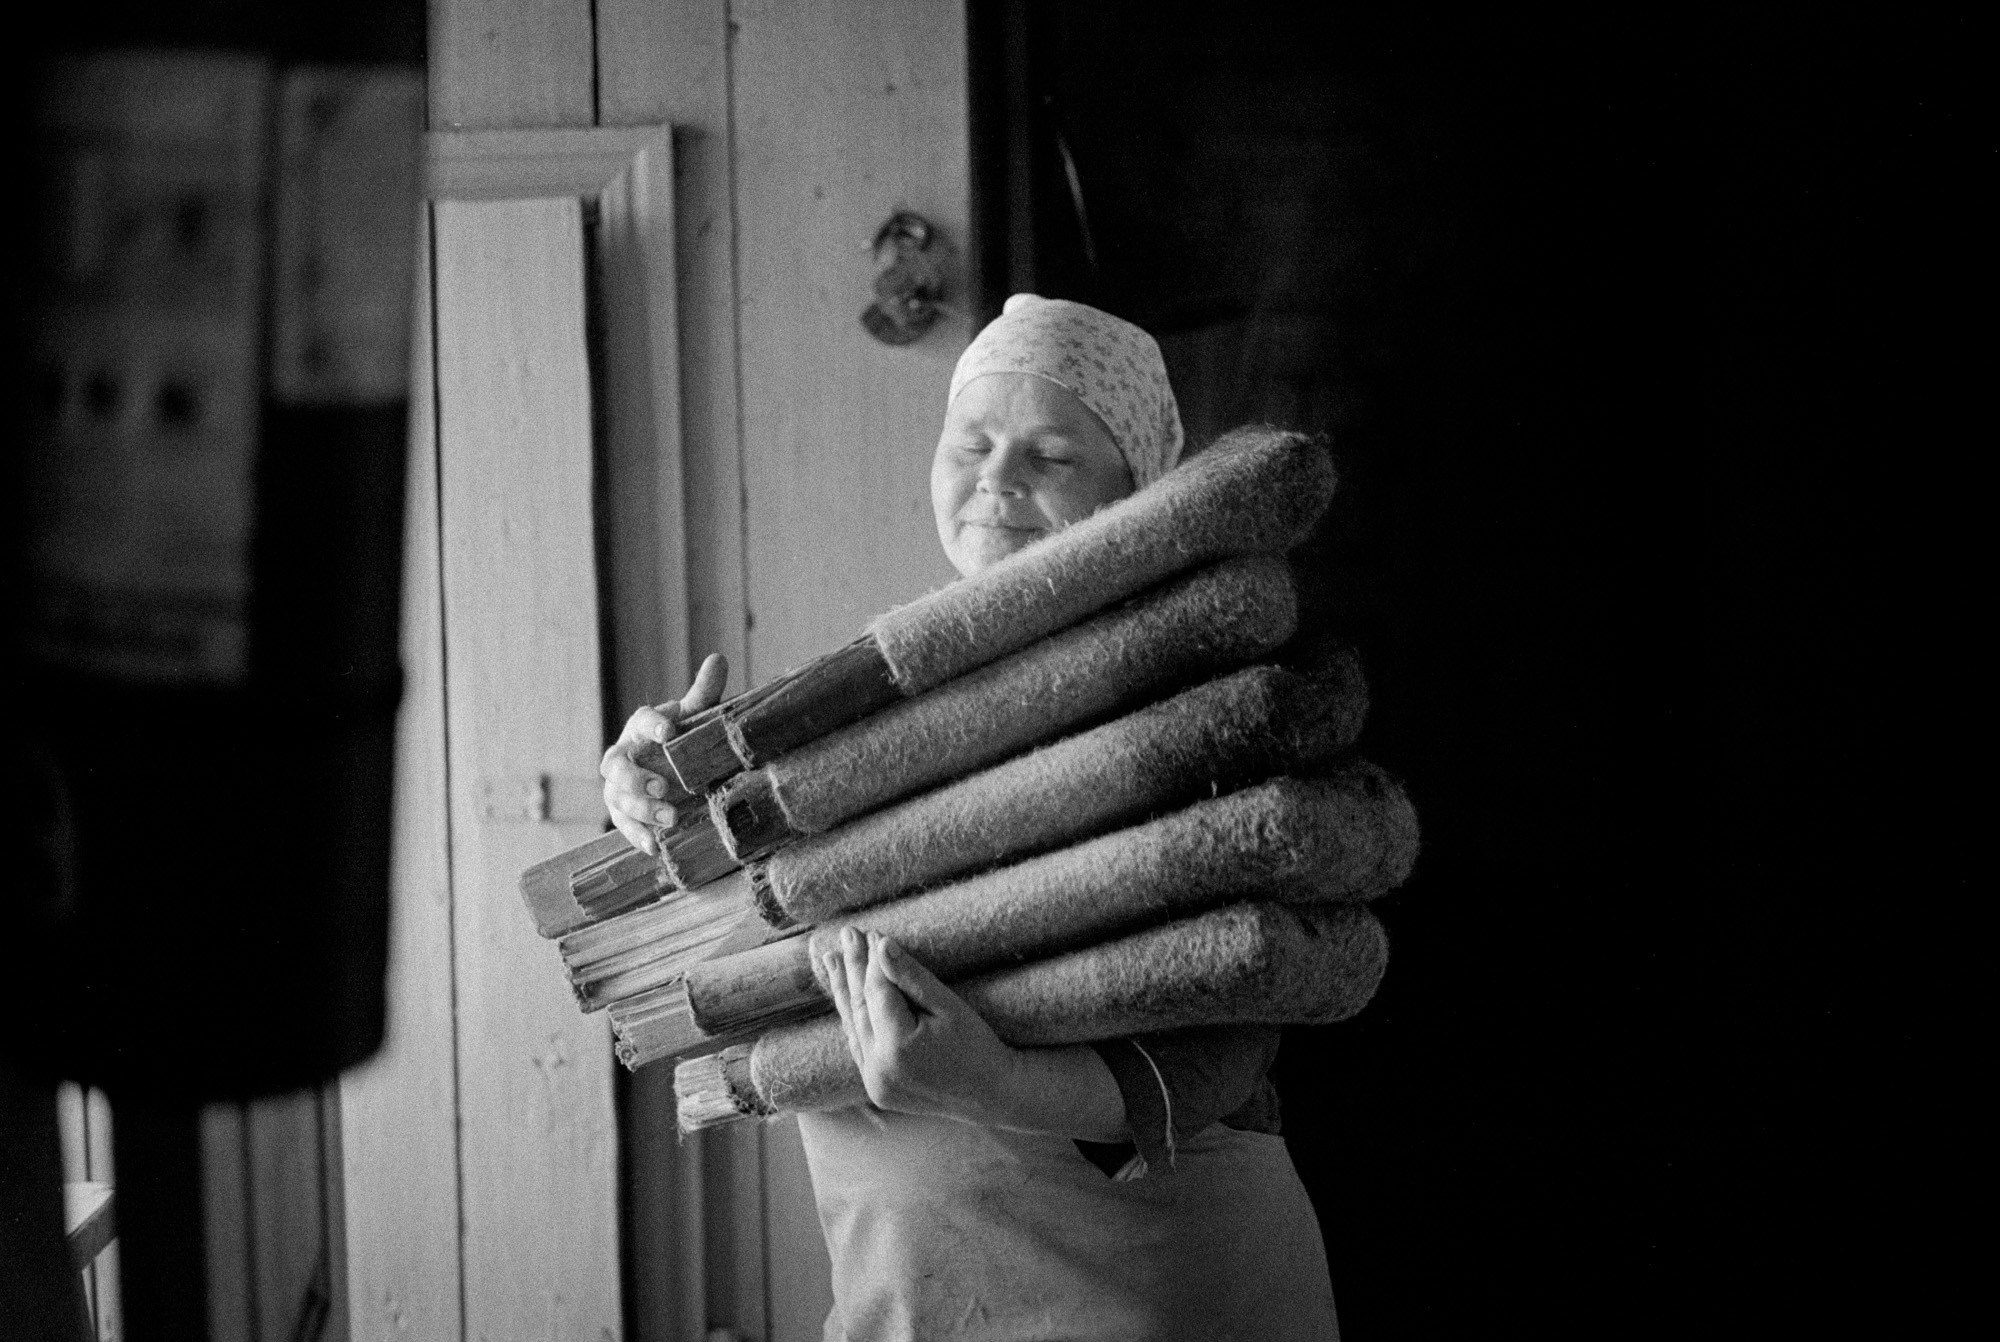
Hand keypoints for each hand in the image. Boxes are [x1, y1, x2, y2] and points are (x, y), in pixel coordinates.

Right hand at [599, 653, 727, 853]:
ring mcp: (618, 786)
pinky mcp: (622, 812)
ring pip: (616, 797)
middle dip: (637, 779)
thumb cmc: (680, 738)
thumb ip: (704, 692)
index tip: (669, 731)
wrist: (671, 768)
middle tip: (664, 788)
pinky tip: (654, 846)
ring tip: (671, 819)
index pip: (640, 721)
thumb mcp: (694, 716)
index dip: (652, 726)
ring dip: (640, 811)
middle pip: (617, 766)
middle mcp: (622, 756)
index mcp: (640, 728)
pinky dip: (636, 835)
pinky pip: (622, 824)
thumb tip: (719, 659)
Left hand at [821, 928, 1019, 1124]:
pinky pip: (860, 1048)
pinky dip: (853, 1020)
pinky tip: (847, 998)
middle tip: (846, 934)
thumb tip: (881, 944)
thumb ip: (911, 977)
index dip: (874, 960)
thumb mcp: (948, 1006)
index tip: (871, 931)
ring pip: (853, 1028)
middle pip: (860, 1008)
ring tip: (832, 959)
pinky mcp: (877, 1090)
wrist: (992, 1094)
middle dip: (853, 968)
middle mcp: (879, 1069)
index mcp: (898, 1047)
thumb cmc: (977, 1045)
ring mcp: (875, 1083)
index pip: (878, 991)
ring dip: (844, 992)